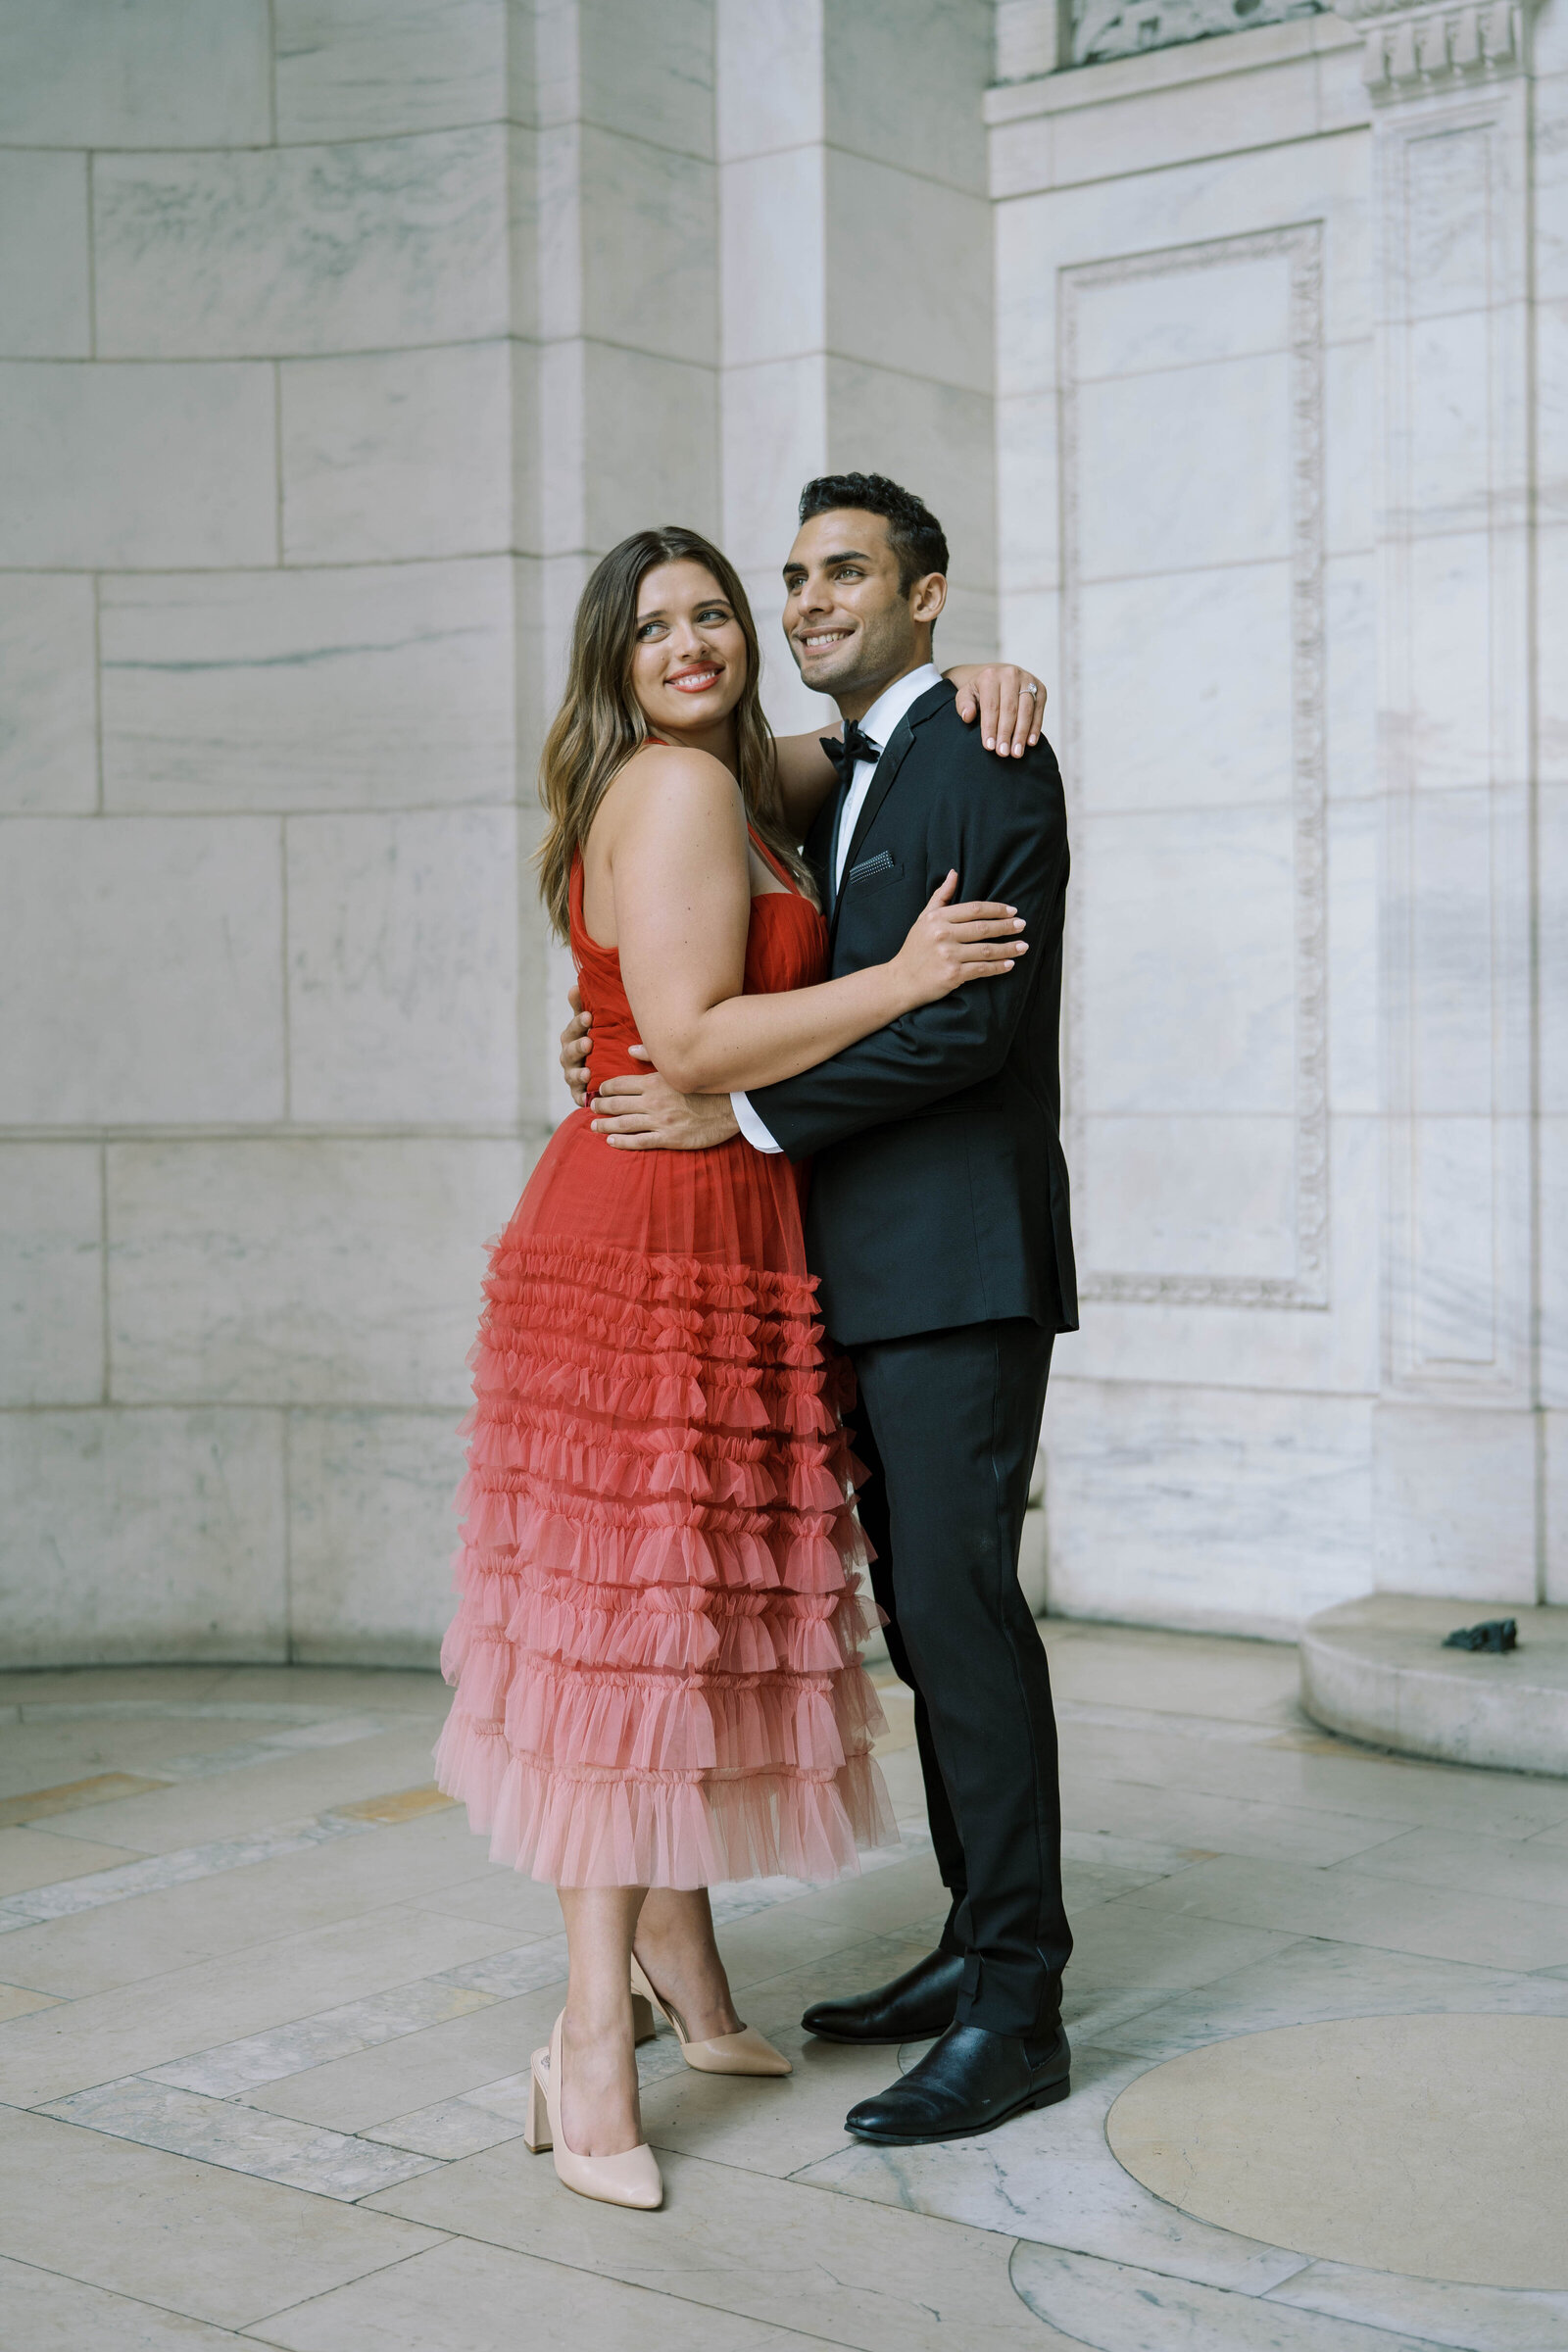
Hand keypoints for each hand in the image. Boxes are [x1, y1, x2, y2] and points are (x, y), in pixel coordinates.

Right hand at [560, 988, 590, 1109]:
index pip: (573, 1028)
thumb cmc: (600, 1039)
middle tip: (588, 1042)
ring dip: (578, 1073)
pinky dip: (581, 1097)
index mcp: (573, 1037)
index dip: (578, 1023)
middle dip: (578, 1047)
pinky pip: (578, 1096)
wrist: (610, 1068)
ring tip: (587, 1072)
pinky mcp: (579, 1093)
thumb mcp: (593, 1024)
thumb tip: (575, 985)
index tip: (589, 1016)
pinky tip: (587, 1100)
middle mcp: (570, 1056)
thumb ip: (583, 1006)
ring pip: (571, 1074)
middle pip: (569, 1051)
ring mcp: (573, 1075)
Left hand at [590, 1053, 740, 1149]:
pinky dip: (622, 1142)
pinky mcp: (669, 1138)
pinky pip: (640, 1141)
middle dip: (599, 1106)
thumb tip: (630, 1048)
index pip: (620, 1083)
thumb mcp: (680, 1066)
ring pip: (624, 1123)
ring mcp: (660, 1121)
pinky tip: (611, 1141)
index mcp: (655, 1081)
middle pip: (617, 1103)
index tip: (598, 1090)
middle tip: (590, 1107)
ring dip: (605, 1124)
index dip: (605, 1087)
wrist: (733, 1106)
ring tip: (593, 1126)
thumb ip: (653, 1056)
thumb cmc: (707, 1084)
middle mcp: (653, 1101)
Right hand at [890, 872, 1027, 1008]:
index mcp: (937, 918)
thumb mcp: (924, 919)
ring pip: (987, 950)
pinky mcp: (953, 974)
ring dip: (1009, 948)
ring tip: (1024, 946)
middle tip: (1023, 925)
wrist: (901, 981)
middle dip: (1007, 926)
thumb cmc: (915, 949)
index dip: (997, 909)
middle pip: (983, 928)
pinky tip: (1010, 964)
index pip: (974, 909)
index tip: (1012, 911)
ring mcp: (949, 955)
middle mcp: (943, 935)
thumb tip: (954, 873)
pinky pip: (982, 969)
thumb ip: (941, 896)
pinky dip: (998, 967)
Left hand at [950, 664, 1045, 756]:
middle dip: (1006, 733)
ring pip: (1026, 710)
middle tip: (1003, 753)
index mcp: (990, 675)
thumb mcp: (966, 694)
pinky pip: (1038, 711)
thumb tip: (967, 716)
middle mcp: (1011, 675)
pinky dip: (1035, 728)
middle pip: (1009, 709)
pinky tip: (1030, 743)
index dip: (990, 727)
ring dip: (1021, 733)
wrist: (999, 676)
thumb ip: (964, 704)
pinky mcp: (1040, 689)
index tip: (989, 747)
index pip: (991, 706)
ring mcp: (1028, 680)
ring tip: (1016, 753)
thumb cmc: (981, 691)